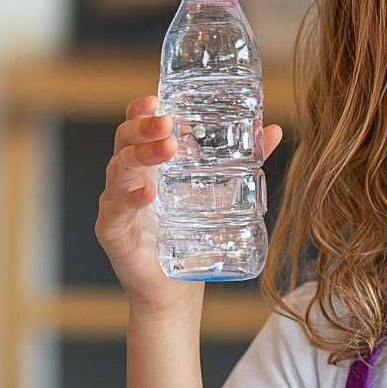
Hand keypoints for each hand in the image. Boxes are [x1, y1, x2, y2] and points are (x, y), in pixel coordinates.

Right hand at [95, 95, 282, 312]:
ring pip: (119, 170)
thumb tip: (273, 129)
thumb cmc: (192, 233)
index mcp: (148, 165)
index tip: (155, 99)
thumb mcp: (221, 193)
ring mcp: (116, 204)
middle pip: (124, 143)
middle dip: (142, 128)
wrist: (176, 288)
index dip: (140, 111)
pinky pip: (115, 212)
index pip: (136, 129)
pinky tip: (147, 195)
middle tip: (166, 121)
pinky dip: (130, 201)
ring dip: (142, 156)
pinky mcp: (113, 233)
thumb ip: (244, 161)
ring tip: (167, 148)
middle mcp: (128, 180)